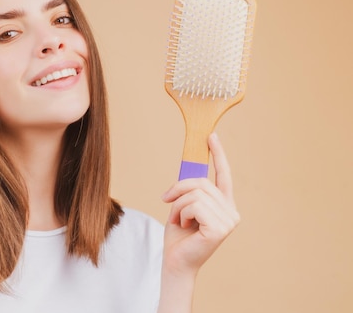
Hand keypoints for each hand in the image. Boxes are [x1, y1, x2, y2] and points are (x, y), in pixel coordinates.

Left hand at [161, 133, 240, 275]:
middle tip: (166, 200)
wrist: (175, 261)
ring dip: (178, 205)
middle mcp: (231, 211)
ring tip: (178, 220)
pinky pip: (194, 205)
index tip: (210, 136)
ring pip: (195, 194)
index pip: (223, 175)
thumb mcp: (182, 206)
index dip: (218, 154)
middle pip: (201, 182)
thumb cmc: (178, 237)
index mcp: (224, 205)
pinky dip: (181, 213)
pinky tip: (184, 226)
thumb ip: (190, 190)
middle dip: (179, 189)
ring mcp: (229, 220)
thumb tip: (189, 170)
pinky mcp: (220, 228)